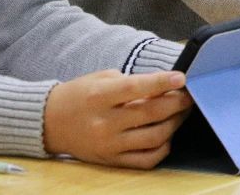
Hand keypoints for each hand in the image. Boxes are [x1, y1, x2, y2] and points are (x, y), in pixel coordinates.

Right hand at [44, 69, 192, 168]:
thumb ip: (132, 82)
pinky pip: (146, 160)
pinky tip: (167, 135)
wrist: (51, 122)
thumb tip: (165, 86)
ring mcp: (109, 145)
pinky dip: (163, 147)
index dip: (162, 82)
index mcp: (99, 97)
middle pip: (150, 114)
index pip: (135, 88)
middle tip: (188, 95)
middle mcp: (104, 123)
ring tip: (180, 113)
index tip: (182, 78)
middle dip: (177, 103)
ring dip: (175, 124)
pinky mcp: (112, 161)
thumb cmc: (80, 95)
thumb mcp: (101, 79)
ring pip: (154, 137)